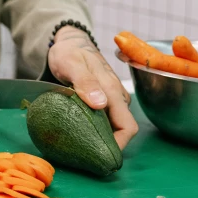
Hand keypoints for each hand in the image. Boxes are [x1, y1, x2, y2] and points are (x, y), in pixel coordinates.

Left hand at [48, 27, 137, 148]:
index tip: (100, 154)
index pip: (128, 126)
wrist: (70, 43)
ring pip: (113, 126)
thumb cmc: (69, 52)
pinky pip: (105, 120)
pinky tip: (80, 132)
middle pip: (122, 130)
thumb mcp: (72, 64)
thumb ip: (85, 82)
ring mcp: (111, 99)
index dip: (118, 144)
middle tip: (85, 154)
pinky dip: (95, 128)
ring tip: (80, 144)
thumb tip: (101, 104)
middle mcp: (116, 97)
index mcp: (113, 90)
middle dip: (108, 145)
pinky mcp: (104, 100)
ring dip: (100, 136)